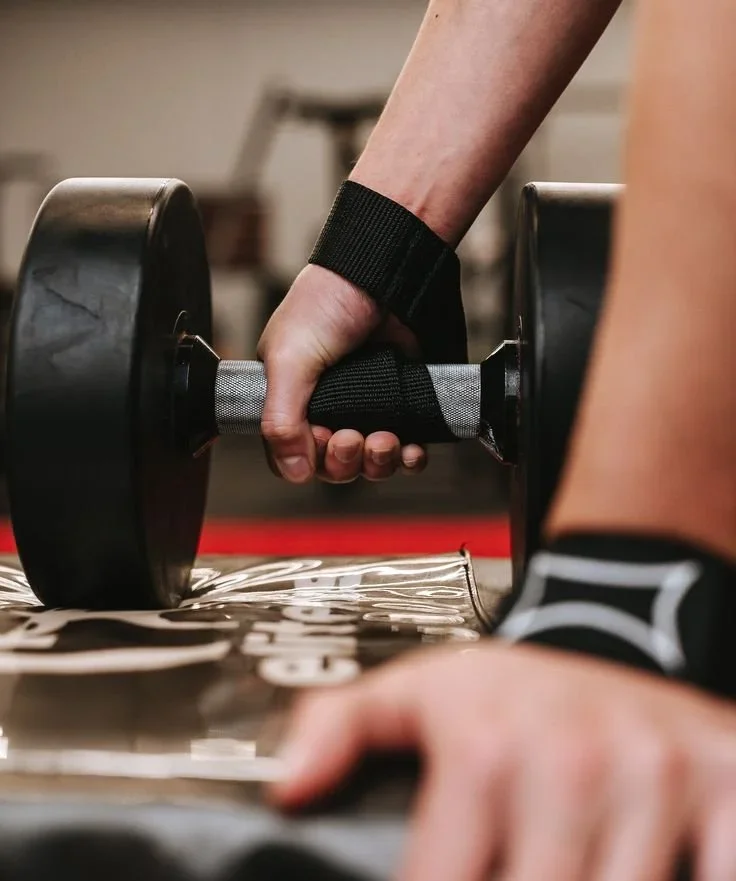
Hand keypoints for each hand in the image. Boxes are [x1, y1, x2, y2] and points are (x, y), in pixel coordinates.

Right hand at [257, 264, 426, 483]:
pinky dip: (408, 458)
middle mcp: (326, 407)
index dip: (308, 459)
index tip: (322, 440)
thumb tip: (293, 471)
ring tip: (384, 440)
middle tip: (352, 438)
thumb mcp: (289, 359)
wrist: (385, 276)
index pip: (292, 454)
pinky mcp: (401, 405)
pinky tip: (410, 449)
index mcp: (290, 398)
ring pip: (369, 463)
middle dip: (345, 462)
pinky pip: (404, 451)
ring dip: (377, 463)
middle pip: (333, 466)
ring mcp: (366, 408)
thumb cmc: (328, 303)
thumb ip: (281, 418)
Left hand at [269, 643, 735, 880]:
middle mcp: (573, 763)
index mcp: (486, 747)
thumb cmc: (514, 686)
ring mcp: (658, 780)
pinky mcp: (729, 783)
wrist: (615, 625)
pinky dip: (690, 879)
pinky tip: (645, 867)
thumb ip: (342, 727)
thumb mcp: (419, 689)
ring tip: (558, 867)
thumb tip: (288, 786)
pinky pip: (719, 876)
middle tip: (506, 872)